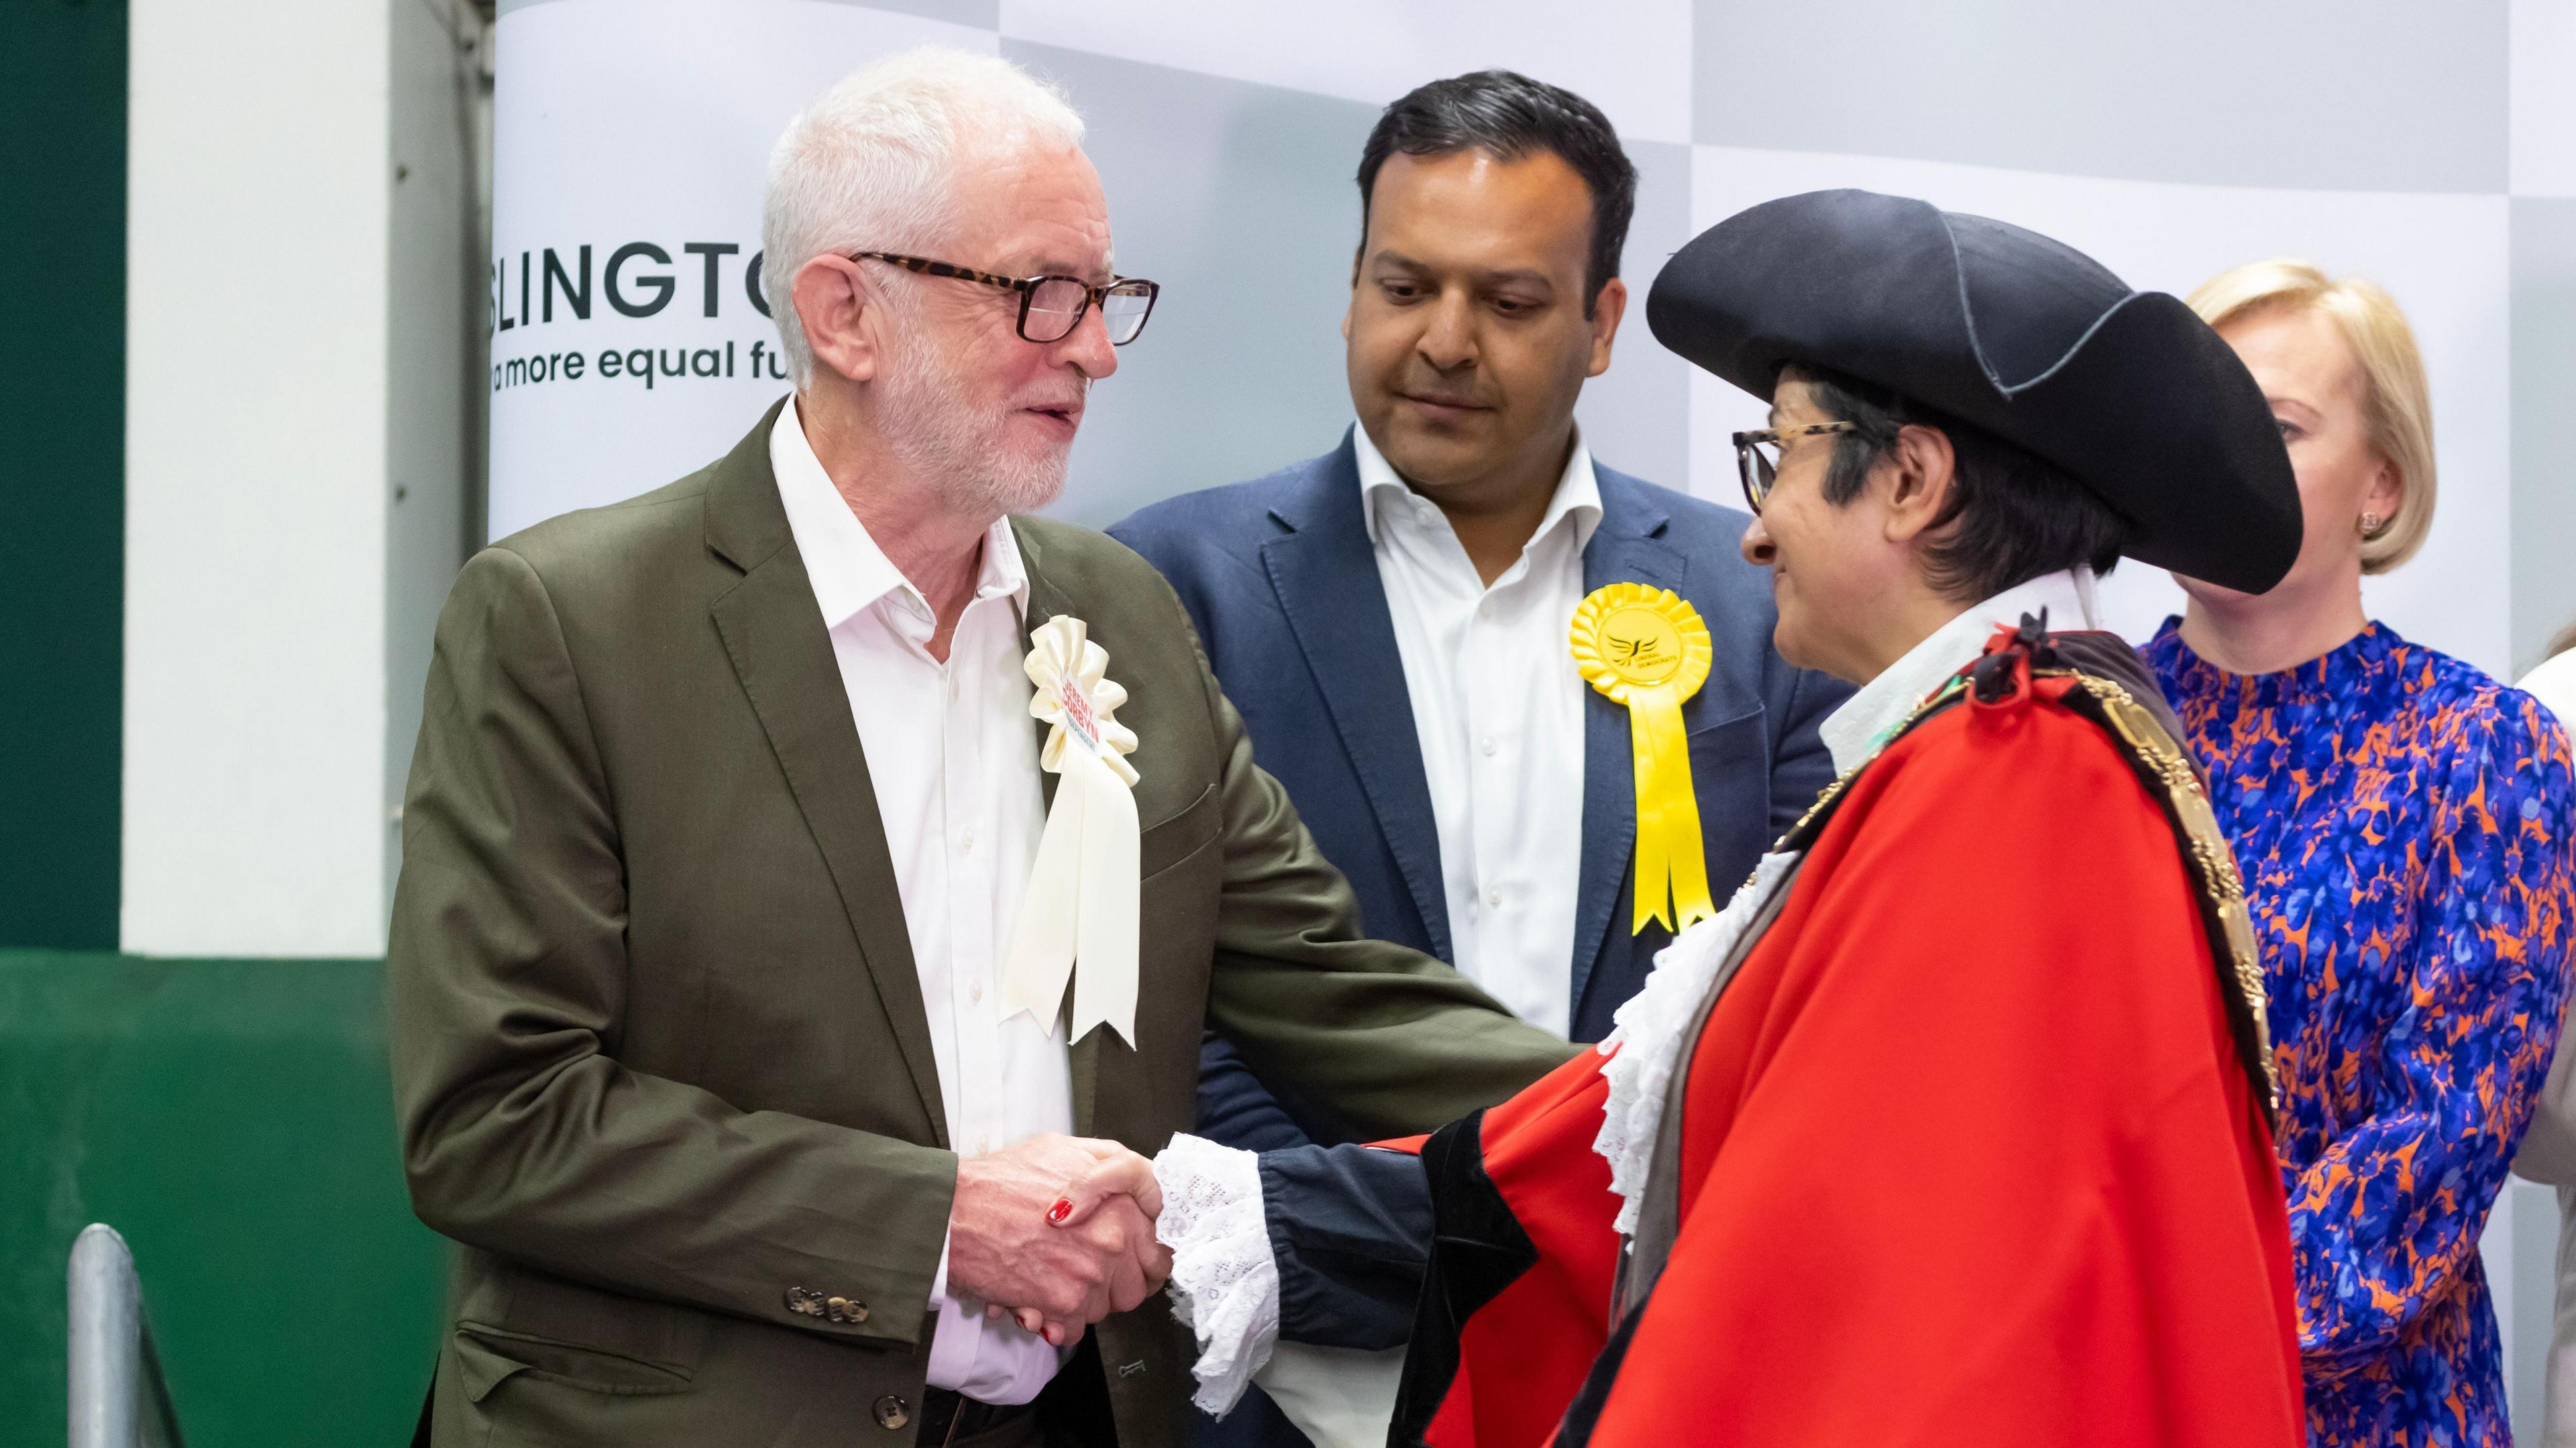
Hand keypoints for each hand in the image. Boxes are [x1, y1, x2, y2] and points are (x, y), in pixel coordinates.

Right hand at [947, 1134, 1167, 1344]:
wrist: (956, 1209)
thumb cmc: (1003, 1179)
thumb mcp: (1066, 1149)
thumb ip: (1108, 1168)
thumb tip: (1134, 1196)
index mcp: (1123, 1204)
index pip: (1158, 1255)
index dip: (1141, 1264)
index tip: (1127, 1268)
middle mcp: (1114, 1239)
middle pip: (1135, 1289)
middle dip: (1112, 1288)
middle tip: (1084, 1277)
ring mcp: (1090, 1273)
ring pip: (1103, 1310)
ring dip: (1082, 1305)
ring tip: (1053, 1282)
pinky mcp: (1062, 1302)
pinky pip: (1075, 1329)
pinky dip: (1059, 1324)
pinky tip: (1040, 1302)